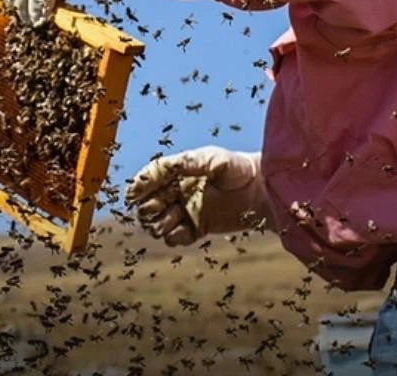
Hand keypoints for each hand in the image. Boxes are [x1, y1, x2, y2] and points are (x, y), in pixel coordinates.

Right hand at [125, 146, 268, 245]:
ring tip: (171, 220)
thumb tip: (170, 166)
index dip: (140, 185)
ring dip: (158, 223)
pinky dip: (173, 237)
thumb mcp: (216, 159)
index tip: (132, 194)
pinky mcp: (197, 228)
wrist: (264, 192)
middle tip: (158, 209)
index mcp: (180, 171)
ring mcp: (186, 210)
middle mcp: (179, 191)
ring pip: (159, 221)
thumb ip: (193, 162)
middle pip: (149, 202)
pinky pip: (176, 237)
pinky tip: (181, 232)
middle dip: (148, 207)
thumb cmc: (240, 169)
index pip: (152, 177)